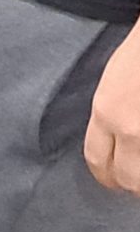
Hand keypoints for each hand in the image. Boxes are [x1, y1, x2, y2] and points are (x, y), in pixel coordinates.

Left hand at [85, 21, 139, 195]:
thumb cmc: (139, 49)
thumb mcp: (113, 80)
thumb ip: (109, 111)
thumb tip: (112, 140)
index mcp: (107, 110)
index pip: (96, 159)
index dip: (104, 174)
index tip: (111, 176)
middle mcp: (131, 128)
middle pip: (126, 178)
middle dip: (131, 182)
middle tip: (134, 179)